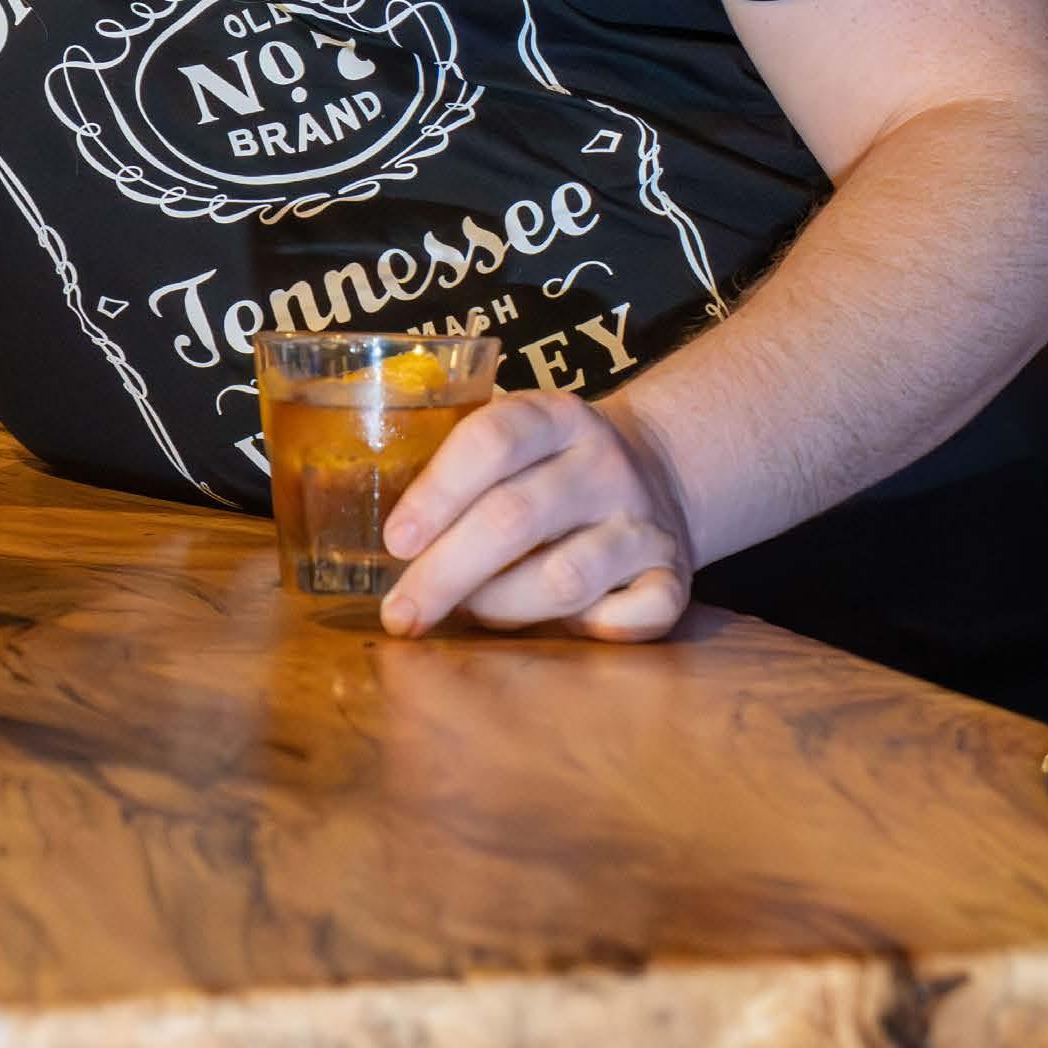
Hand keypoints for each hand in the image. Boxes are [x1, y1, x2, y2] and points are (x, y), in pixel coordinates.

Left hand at [379, 390, 693, 641]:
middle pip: (515, 517)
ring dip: (501, 607)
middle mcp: (605, 462)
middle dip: (446, 573)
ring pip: (564, 577)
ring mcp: (645, 521)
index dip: (437, 493)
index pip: (491, 440)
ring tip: (468, 614)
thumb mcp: (512, 442)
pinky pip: (630, 620)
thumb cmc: (546, 469)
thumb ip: (457, 470)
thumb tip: (371, 539)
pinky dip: (588, 632)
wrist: (657, 473)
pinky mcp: (677, 577)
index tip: (393, 542)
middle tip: (400, 614)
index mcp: (555, 416)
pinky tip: (559, 630)